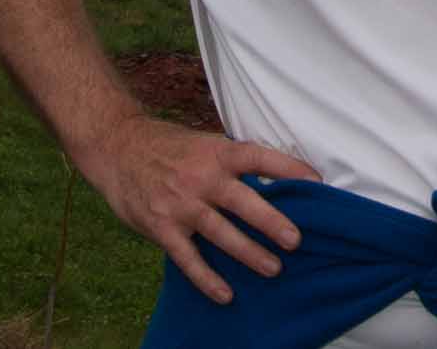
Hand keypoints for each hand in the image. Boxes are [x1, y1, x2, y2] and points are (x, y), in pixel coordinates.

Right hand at [83, 115, 319, 303]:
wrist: (118, 148)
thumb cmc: (172, 148)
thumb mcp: (207, 144)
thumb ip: (235, 162)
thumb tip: (276, 180)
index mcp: (220, 153)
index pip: (262, 158)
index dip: (291, 169)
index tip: (318, 182)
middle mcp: (203, 178)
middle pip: (244, 201)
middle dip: (271, 222)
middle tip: (296, 241)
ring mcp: (181, 204)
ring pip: (220, 233)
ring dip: (248, 253)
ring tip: (273, 269)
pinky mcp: (161, 227)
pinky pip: (187, 258)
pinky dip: (206, 278)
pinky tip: (225, 294)